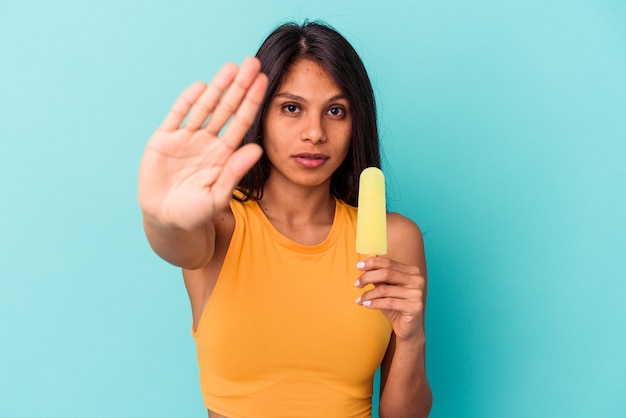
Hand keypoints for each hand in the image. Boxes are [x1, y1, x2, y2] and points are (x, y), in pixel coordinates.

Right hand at [138, 57, 267, 230]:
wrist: (166, 221)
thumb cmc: (195, 213)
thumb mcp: (218, 194)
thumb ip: (235, 171)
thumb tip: (257, 149)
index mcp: (223, 154)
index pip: (241, 122)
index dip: (252, 102)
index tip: (265, 82)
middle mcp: (207, 142)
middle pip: (226, 108)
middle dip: (240, 86)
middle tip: (253, 63)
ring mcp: (186, 139)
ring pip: (204, 107)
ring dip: (217, 87)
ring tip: (231, 67)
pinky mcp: (164, 140)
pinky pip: (177, 116)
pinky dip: (187, 101)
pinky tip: (201, 86)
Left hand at [355, 257, 425, 343]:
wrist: (408, 327)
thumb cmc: (395, 305)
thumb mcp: (385, 288)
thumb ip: (378, 277)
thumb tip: (364, 264)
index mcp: (411, 271)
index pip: (389, 263)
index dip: (372, 263)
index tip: (358, 265)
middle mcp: (417, 280)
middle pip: (386, 273)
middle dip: (368, 277)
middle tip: (357, 284)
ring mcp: (417, 293)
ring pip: (385, 289)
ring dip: (368, 294)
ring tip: (360, 299)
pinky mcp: (415, 307)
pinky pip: (389, 302)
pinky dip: (374, 303)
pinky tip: (365, 305)